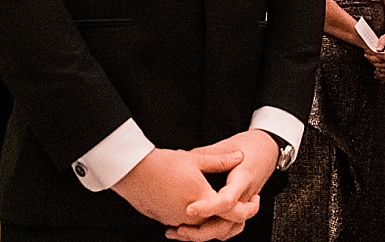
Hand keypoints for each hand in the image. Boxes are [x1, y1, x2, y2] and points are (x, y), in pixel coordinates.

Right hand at [112, 147, 243, 228]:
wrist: (134, 172)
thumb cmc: (162, 164)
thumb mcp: (195, 159)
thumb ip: (220, 160)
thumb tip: (238, 156)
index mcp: (203, 199)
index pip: (232, 212)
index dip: (245, 208)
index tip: (251, 200)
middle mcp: (192, 216)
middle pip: (219, 226)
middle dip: (230, 219)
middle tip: (237, 207)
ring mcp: (178, 221)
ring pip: (203, 228)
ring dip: (213, 221)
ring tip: (218, 208)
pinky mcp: (168, 221)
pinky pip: (188, 226)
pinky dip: (195, 221)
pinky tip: (194, 207)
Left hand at [166, 130, 276, 240]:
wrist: (270, 149)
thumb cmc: (252, 145)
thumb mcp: (228, 143)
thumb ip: (206, 153)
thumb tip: (182, 156)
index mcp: (243, 179)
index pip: (227, 200)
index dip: (209, 207)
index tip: (190, 209)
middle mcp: (245, 196)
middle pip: (228, 223)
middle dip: (204, 231)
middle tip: (181, 229)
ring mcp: (244, 204)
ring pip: (229, 230)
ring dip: (207, 235)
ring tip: (184, 232)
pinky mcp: (241, 208)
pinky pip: (230, 227)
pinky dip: (214, 232)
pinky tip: (197, 229)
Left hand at [363, 26, 384, 82]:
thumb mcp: (384, 37)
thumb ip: (381, 43)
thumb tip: (378, 50)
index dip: (376, 56)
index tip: (370, 53)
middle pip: (384, 63)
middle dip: (373, 60)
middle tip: (366, 56)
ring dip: (377, 67)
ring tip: (371, 62)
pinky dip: (383, 75)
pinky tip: (377, 72)